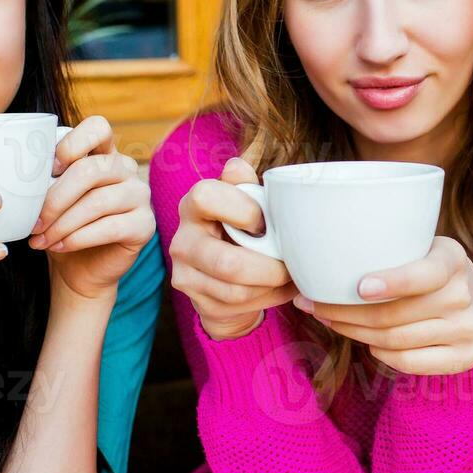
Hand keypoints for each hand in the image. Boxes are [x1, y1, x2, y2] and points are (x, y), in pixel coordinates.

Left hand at [28, 115, 155, 299]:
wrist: (77, 269)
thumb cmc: (59, 227)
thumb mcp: (47, 198)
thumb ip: (43, 179)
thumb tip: (20, 175)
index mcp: (103, 153)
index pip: (98, 127)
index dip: (72, 144)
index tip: (50, 169)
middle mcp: (126, 169)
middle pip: (91, 170)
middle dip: (55, 199)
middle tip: (33, 223)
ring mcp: (140, 195)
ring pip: (98, 202)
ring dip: (62, 224)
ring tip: (41, 239)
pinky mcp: (145, 225)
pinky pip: (110, 227)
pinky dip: (78, 238)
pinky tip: (59, 246)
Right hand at [169, 157, 297, 340]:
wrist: (223, 272)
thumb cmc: (242, 227)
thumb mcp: (245, 201)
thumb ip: (245, 185)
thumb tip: (237, 166)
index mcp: (194, 204)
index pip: (207, 197)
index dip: (244, 210)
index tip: (265, 222)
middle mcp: (182, 240)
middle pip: (228, 263)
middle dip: (270, 268)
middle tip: (289, 263)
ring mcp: (185, 274)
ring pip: (237, 291)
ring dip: (272, 286)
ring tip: (288, 275)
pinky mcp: (198, 302)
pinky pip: (238, 306)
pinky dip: (267, 298)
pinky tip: (278, 288)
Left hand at [294, 236, 472, 375]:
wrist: (465, 294)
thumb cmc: (421, 267)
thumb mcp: (413, 247)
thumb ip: (383, 250)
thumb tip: (320, 256)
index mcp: (453, 258)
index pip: (426, 274)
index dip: (394, 282)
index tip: (359, 287)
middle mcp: (464, 294)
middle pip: (396, 314)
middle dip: (346, 312)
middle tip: (314, 305)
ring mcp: (468, 327)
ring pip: (396, 340)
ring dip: (354, 332)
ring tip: (329, 320)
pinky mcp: (466, 356)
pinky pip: (409, 361)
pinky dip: (381, 354)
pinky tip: (367, 342)